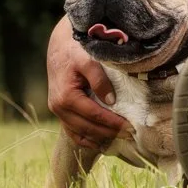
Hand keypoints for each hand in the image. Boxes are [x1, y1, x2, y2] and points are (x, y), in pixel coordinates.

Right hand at [46, 19, 127, 146]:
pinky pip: (72, 131)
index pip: (94, 115)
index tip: (130, 127)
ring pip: (79, 133)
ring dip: (99, 139)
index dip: (113, 123)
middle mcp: (59, 108)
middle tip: (130, 135)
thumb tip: (111, 101)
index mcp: (66, 97)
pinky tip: (100, 142)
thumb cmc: (76, 50)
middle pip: (87, 128)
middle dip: (109, 133)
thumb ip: (99, 79)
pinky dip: (86, 138)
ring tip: (119, 141)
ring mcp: (58, 111)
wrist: (59, 45)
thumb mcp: (88, 60)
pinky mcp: (60, 111)